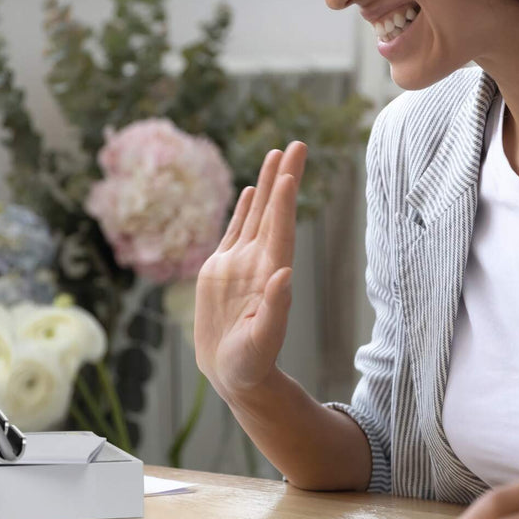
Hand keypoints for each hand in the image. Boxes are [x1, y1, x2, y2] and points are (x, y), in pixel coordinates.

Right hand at [194, 142, 307, 408]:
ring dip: (268, 184)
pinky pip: (236, 230)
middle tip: (297, 144)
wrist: (235, 375)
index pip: (281, 231)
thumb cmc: (252, 364)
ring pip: (257, 214)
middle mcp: (259, 263)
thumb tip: (284, 274)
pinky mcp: (222, 270)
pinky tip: (254, 189)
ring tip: (276, 153)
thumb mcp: (263, 340)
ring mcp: (241, 263)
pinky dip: (246, 209)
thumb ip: (275, 308)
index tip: (290, 174)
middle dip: (284, 177)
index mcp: (271, 276)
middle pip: (274, 212)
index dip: (284, 203)